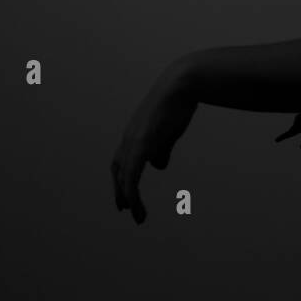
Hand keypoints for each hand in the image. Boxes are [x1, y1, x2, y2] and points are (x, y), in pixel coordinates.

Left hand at [110, 61, 198, 224]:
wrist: (181, 85)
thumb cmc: (177, 103)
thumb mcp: (168, 130)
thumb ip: (161, 148)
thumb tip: (157, 166)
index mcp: (134, 133)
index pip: (122, 159)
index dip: (122, 178)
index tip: (126, 195)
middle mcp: (129, 138)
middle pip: (118, 169)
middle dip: (121, 190)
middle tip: (125, 208)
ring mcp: (133, 141)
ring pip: (124, 177)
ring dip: (129, 198)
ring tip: (138, 215)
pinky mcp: (141, 145)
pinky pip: (131, 177)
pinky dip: (133, 194)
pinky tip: (138, 206)